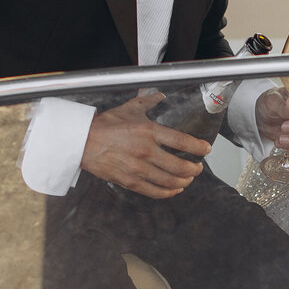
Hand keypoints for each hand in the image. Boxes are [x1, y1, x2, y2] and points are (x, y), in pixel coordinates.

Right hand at [80, 92, 208, 198]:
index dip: (199, 147)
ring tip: (188, 179)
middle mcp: (146, 151)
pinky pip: (155, 191)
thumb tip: (160, 95)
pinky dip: (169, 192)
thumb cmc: (105, 125)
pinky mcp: (130, 181)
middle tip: (197, 167)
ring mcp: (138, 169)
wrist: (83, 141)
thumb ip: (148, 102)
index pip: (182, 141)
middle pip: (181, 166)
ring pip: (171, 181)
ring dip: (184, 182)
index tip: (206, 149)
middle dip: (194, 169)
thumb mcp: (130, 108)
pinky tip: (174, 190)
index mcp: (149, 132)